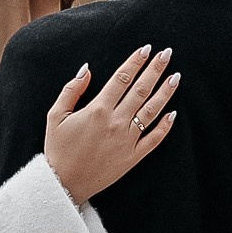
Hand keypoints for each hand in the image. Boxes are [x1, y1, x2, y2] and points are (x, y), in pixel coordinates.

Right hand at [44, 45, 181, 205]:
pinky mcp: (133, 157)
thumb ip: (71, 90)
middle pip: (141, 89)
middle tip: (167, 53)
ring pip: (151, 111)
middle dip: (155, 69)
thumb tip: (86, 69)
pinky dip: (165, 126)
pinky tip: (173, 113)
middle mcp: (116, 122)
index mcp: (98, 109)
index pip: (122, 78)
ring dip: (165, 92)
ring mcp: (127, 140)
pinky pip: (154, 139)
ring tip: (176, 77)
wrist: (64, 183)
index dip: (135, 61)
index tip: (146, 49)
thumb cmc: (58, 149)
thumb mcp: (55, 116)